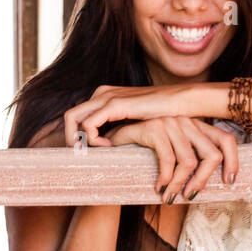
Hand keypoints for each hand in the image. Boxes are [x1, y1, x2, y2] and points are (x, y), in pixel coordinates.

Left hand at [63, 83, 196, 147]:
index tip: (90, 153)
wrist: (182, 101)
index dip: (77, 136)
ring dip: (78, 139)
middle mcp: (102, 93)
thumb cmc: (163, 114)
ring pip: (71, 119)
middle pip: (69, 117)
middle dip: (71, 139)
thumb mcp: (135, 120)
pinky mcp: (114, 103)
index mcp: (105, 96)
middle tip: (85, 157)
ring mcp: (106, 96)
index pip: (77, 116)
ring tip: (96, 154)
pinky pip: (88, 125)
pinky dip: (93, 139)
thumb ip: (119, 128)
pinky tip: (109, 147)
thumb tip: (106, 146)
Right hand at [102, 115, 238, 202]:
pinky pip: (168, 160)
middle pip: (211, 155)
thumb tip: (219, 184)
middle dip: (202, 181)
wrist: (115, 147)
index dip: (233, 162)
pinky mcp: (154, 128)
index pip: (226, 140)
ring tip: (170, 196)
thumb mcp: (175, 155)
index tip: (229, 182)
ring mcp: (170, 123)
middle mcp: (186, 120)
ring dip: (179, 185)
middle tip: (189, 195)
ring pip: (189, 162)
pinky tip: (159, 187)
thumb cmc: (146, 155)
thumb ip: (194, 161)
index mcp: (196, 125)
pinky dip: (166, 179)